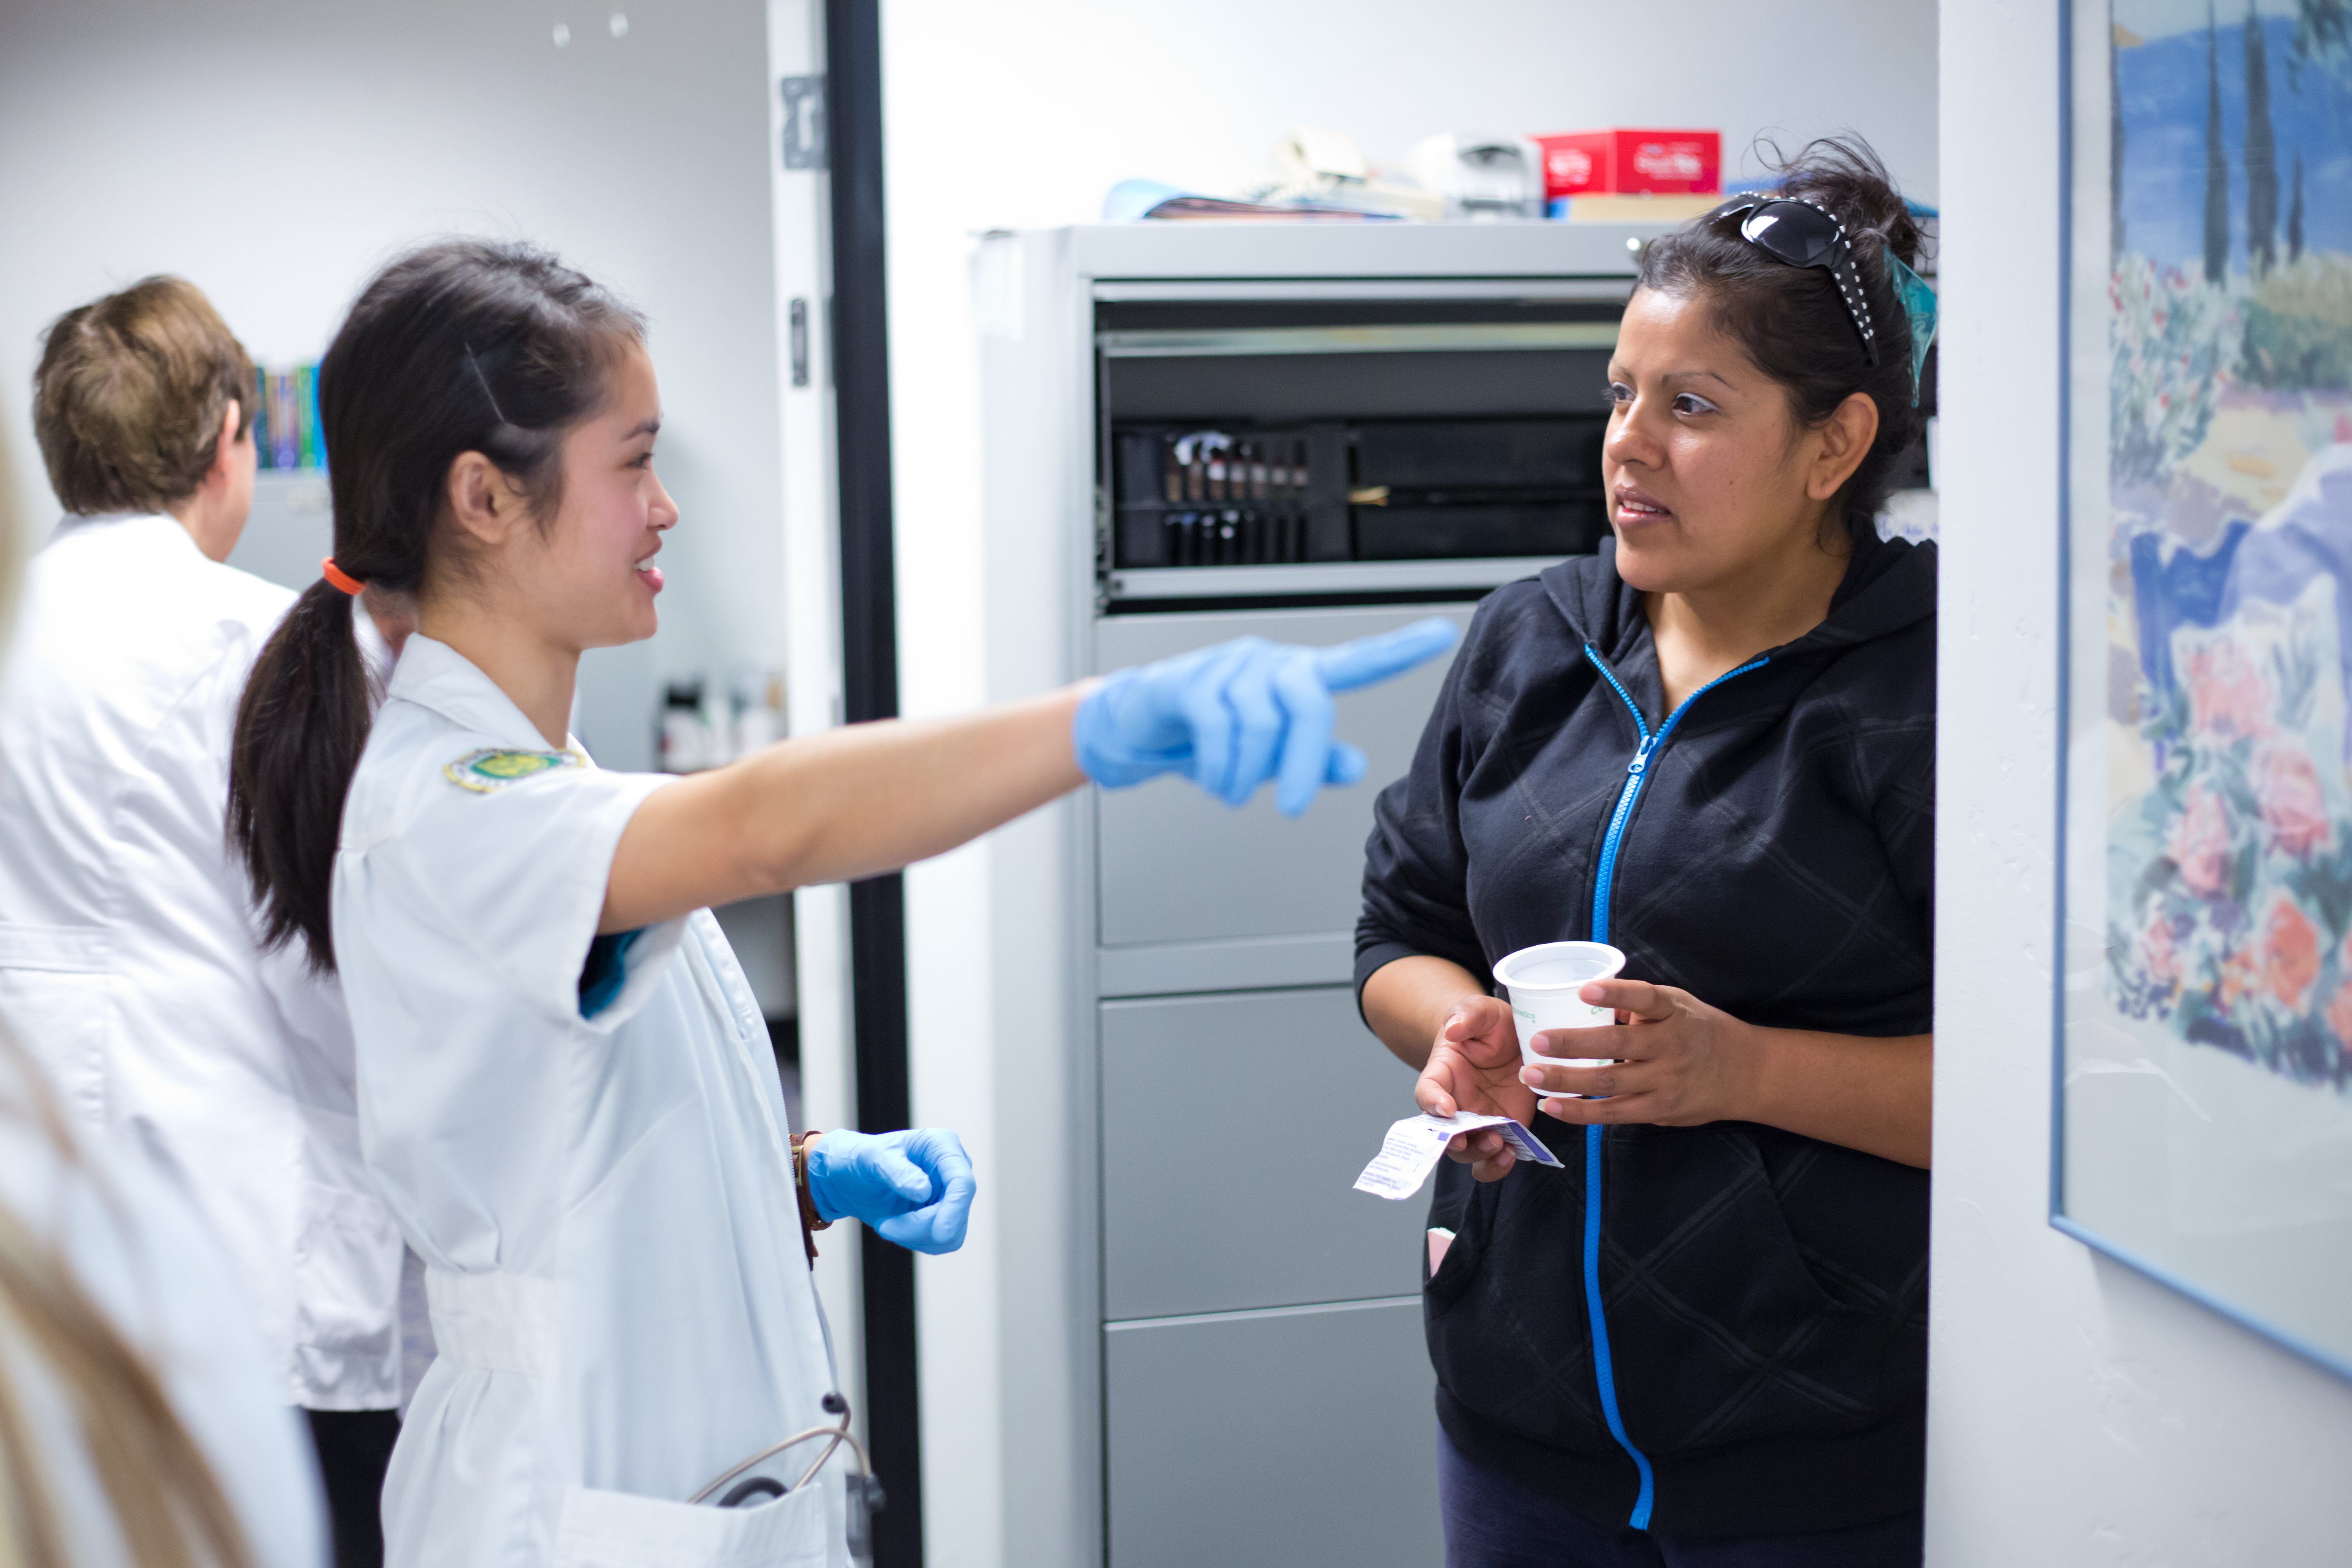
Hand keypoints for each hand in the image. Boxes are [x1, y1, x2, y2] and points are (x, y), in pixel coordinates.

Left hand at [806, 1128, 977, 1253]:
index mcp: (943, 1146)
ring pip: (951, 1233)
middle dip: (920, 1227)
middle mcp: (952, 1170)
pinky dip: (916, 1241)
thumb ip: (898, 1171)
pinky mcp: (942, 1215)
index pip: (962, 1182)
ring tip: (886, 1224)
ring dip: (915, 1236)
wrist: (848, 1177)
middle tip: (884, 1227)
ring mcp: (949, 1194)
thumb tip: (925, 1192)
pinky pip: (940, 1242)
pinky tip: (895, 1227)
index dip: (955, 1210)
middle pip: (956, 1213)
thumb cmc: (861, 1158)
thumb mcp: (873, 1158)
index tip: (939, 1233)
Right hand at [1072, 619, 1458, 814]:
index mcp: (1299, 677)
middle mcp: (1271, 663)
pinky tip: (1216, 783)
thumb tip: (1355, 766)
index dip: (1399, 649)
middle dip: (1303, 763)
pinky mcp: (1190, 681)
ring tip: (1234, 793)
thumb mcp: (1269, 752)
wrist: (1138, 722)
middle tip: (1293, 808)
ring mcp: (1230, 667)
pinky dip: (1220, 768)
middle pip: (1308, 703)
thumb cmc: (1211, 733)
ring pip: (1259, 723)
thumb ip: (1313, 757)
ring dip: (1248, 774)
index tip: (1442, 634)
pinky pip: (1216, 728)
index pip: (1358, 660)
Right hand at [1411, 995, 1534, 1181]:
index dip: (1432, 1103)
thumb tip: (1452, 1029)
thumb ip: (1467, 1014)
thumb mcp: (1483, 1011)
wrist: (1514, 1041)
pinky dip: (1498, 1165)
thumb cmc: (1491, 1025)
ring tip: (1498, 1145)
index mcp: (1443, 1074)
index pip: (1427, 1091)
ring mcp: (1480, 1120)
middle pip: (1443, 1133)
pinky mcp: (1504, 1131)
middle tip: (1467, 1139)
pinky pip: (1494, 1159)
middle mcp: (1456, 1103)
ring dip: (1478, 1154)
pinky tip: (1511, 1155)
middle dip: (1453, 1142)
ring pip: (1467, 1152)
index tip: (1447, 1108)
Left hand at [1520, 979, 1758, 1128]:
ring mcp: (1666, 1082)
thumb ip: (1639, 1004)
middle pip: (1618, 1045)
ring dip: (1567, 1081)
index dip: (1616, 994)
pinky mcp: (1660, 1110)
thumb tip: (1588, 998)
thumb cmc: (1699, 1031)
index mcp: (1674, 1013)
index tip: (1584, 990)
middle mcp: (1671, 1047)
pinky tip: (1554, 1106)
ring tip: (1531, 1076)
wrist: (1746, 1073)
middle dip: (1573, 1044)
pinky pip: (1615, 1113)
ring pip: (1610, 1082)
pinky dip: (1582, 1111)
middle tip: (1537, 1041)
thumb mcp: (1678, 1006)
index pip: (1646, 998)